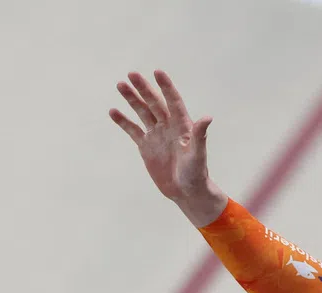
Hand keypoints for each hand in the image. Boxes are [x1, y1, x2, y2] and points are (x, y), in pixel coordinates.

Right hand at [109, 70, 225, 226]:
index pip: (173, 101)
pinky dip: (123, 121)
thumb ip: (200, 136)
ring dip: (132, 99)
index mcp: (182, 126)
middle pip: (155, 103)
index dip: (166, 87)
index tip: (157, 72)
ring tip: (121, 85)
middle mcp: (168, 127)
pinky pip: (133, 130)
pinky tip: (113, 111)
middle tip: (132, 74)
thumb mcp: (198, 155)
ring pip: (142, 112)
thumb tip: (207, 117)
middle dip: (144, 89)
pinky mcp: (146, 146)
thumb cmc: (197, 174)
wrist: (187, 192)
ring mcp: (156, 135)